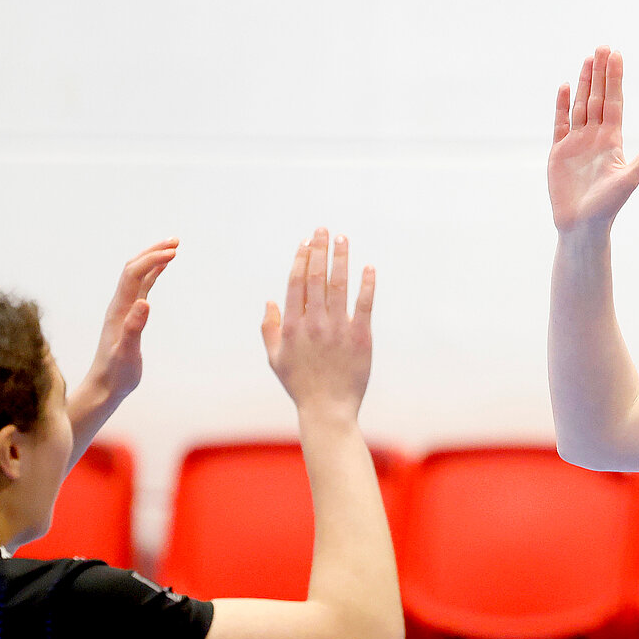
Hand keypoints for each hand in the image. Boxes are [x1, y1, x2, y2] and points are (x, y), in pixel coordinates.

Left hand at [83, 239, 179, 401]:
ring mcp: (124, 309)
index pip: (134, 275)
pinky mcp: (130, 316)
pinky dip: (152, 274)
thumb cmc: (116, 374)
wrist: (104, 386)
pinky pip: (141, 288)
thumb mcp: (127, 354)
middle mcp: (120, 305)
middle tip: (176, 241)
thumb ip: (134, 328)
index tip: (174, 253)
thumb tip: (144, 302)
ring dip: (153, 259)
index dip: (152, 260)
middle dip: (153, 252)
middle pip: (134, 268)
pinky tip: (162, 269)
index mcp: (119, 310)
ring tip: (172, 248)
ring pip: (138, 275)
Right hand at [262, 229, 374, 419]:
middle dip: (319, 250)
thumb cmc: (300, 385)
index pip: (296, 283)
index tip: (305, 242)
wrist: (328, 409)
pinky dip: (366, 284)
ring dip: (340, 259)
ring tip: (342, 238)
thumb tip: (270, 301)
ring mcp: (338, 329)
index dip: (301, 259)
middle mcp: (315, 324)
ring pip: (339, 286)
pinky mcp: (360, 337)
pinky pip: (364, 304)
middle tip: (323, 230)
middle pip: (316, 278)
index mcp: (293, 326)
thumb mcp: (275, 359)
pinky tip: (368, 267)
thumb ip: (270, 329)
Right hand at [549, 46, 638, 237]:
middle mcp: (595, 138)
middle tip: (602, 47)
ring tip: (587, 59)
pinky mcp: (559, 152)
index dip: (614, 79)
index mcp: (613, 141)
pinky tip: (564, 87)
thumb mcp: (631, 177)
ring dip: (583, 82)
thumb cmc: (609, 206)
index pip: (614, 102)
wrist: (582, 226)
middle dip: (600, 73)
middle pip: (597, 98)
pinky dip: (561, 105)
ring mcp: (576, 143)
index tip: (616, 55)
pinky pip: (560, 123)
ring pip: (580, 106)